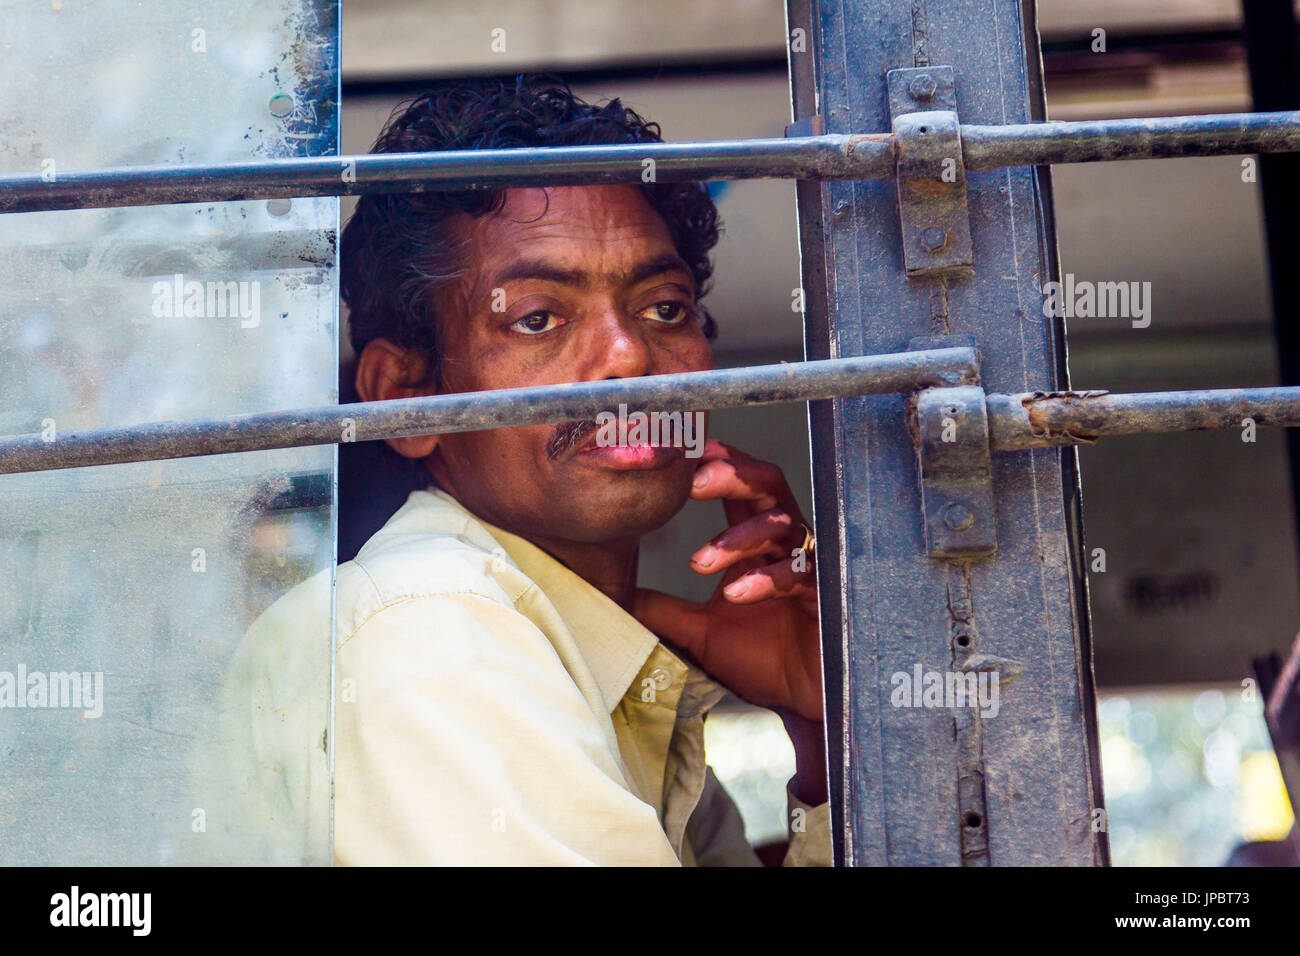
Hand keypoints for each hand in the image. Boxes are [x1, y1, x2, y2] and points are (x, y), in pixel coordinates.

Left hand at [633, 440, 823, 721]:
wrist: (806, 701)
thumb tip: (614, 596)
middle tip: (693, 479)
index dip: (713, 463)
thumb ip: (663, 610)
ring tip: (701, 560)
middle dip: (732, 474)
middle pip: (766, 485)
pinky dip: (765, 580)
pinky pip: (799, 575)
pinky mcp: (825, 596)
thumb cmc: (765, 659)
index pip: (736, 489)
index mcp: (755, 544)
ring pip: (781, 526)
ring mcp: (807, 566)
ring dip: (739, 538)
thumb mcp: (700, 633)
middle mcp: (784, 545)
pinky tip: (735, 593)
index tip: (677, 452)